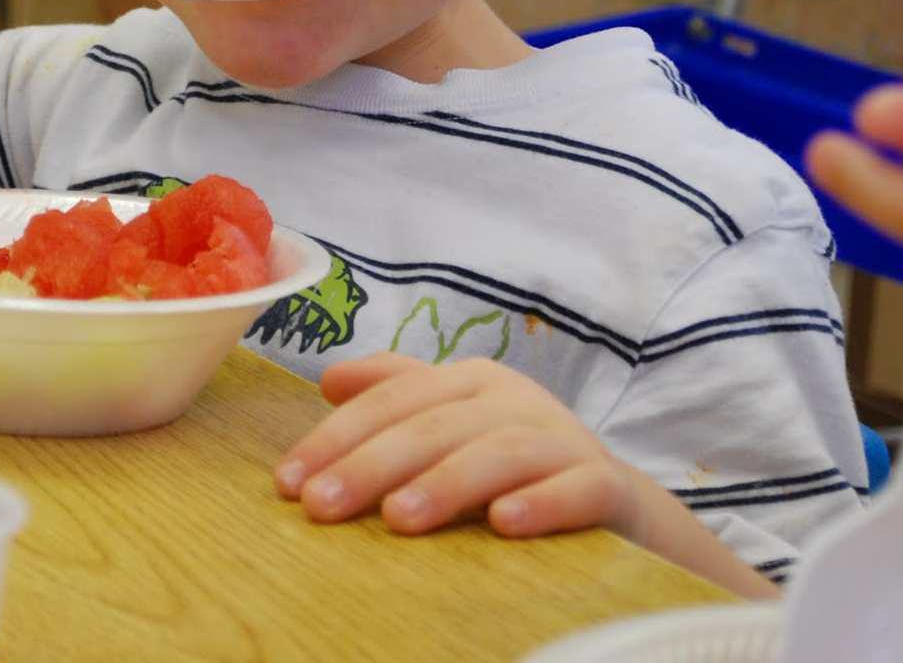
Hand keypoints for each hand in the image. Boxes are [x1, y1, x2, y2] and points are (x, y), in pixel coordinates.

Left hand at [274, 354, 637, 538]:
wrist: (613, 501)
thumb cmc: (514, 461)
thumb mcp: (453, 420)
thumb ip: (396, 394)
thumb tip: (329, 379)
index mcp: (469, 381)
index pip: (393, 400)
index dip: (337, 437)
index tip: (289, 481)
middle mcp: (515, 399)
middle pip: (435, 425)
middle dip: (372, 464)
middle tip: (321, 505)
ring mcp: (564, 439)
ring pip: (501, 452)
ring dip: (447, 483)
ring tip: (398, 519)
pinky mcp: (605, 483)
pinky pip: (577, 489)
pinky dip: (541, 503)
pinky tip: (502, 524)